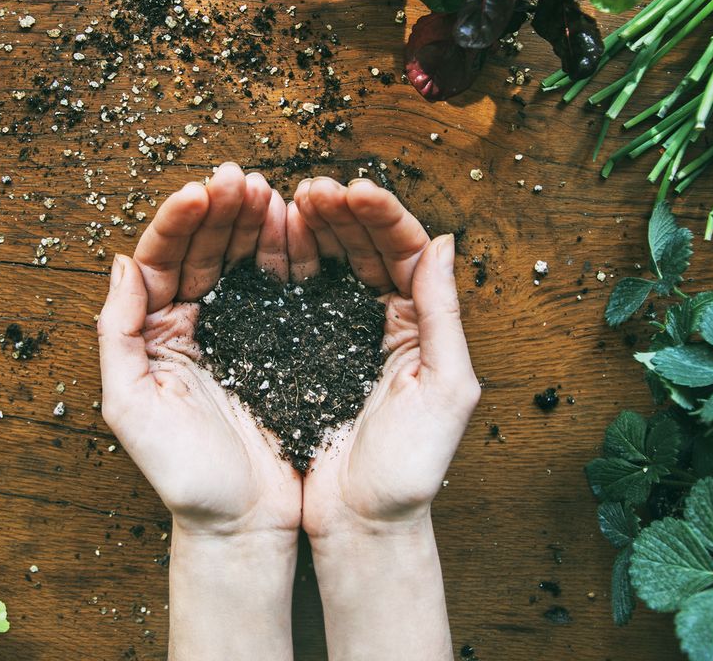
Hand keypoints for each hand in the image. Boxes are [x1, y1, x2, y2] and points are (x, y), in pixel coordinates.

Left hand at [97, 163, 298, 658]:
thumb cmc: (184, 477)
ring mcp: (231, 332)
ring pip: (236, 261)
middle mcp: (187, 326)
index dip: (180, 221)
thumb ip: (116, 333)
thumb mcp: (130, 407)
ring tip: (270, 193)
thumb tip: (121, 263)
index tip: (204, 191)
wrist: (244, 524)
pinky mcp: (273, 345)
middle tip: (244, 179)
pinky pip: (274, 289)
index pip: (160, 260)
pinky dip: (282, 256)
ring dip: (250, 223)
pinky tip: (293, 229)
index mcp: (151, 335)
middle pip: (200, 250)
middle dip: (220, 210)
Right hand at [292, 176, 479, 660]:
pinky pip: (290, 296)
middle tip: (311, 189)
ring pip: (325, 264)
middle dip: (338, 212)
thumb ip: (446, 313)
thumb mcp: (446, 390)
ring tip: (282, 202)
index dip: (381, 216)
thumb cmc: (410, 470)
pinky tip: (266, 241)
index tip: (353, 190)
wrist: (361, 525)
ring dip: (307, 229)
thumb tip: (445, 240)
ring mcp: (338, 334)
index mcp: (421, 324)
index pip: (406, 251)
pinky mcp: (298, 353)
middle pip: (362, 247)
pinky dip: (280, 264)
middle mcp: (383, 321)